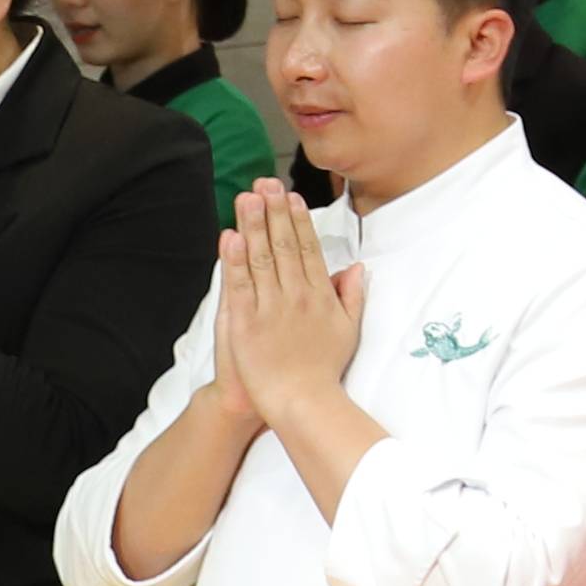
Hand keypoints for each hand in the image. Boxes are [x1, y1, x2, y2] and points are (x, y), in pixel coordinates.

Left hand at [211, 183, 365, 437]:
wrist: (302, 402)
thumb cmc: (324, 370)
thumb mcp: (348, 330)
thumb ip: (351, 296)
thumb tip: (355, 268)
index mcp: (320, 295)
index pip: (307, 248)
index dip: (298, 220)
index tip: (290, 197)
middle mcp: (297, 295)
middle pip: (284, 245)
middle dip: (274, 211)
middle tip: (266, 183)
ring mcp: (271, 308)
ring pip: (261, 258)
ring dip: (253, 225)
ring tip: (247, 198)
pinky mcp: (247, 323)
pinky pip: (239, 285)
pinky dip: (234, 260)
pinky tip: (231, 236)